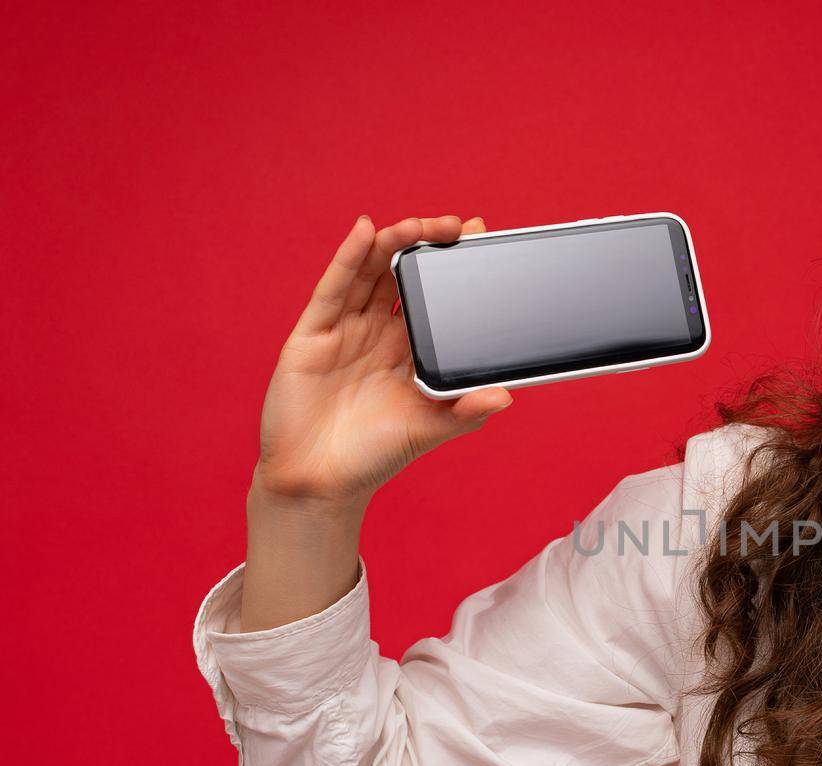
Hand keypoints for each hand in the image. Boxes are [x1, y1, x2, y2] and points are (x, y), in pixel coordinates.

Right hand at [253, 214, 513, 506]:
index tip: (480, 239)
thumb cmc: (375, 456)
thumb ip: (465, 412)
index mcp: (411, 350)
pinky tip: (366, 231)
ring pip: (371, 273)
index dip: (453, 267)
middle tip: (459, 228)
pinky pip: (334, 288)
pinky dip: (349, 257)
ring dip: (396, 244)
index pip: (436, 297)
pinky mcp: (313, 334)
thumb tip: (505, 396)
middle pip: (405, 276)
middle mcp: (379, 333)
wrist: (319, 482)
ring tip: (421, 224)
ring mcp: (345, 329)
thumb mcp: (429, 430)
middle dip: (429, 247)